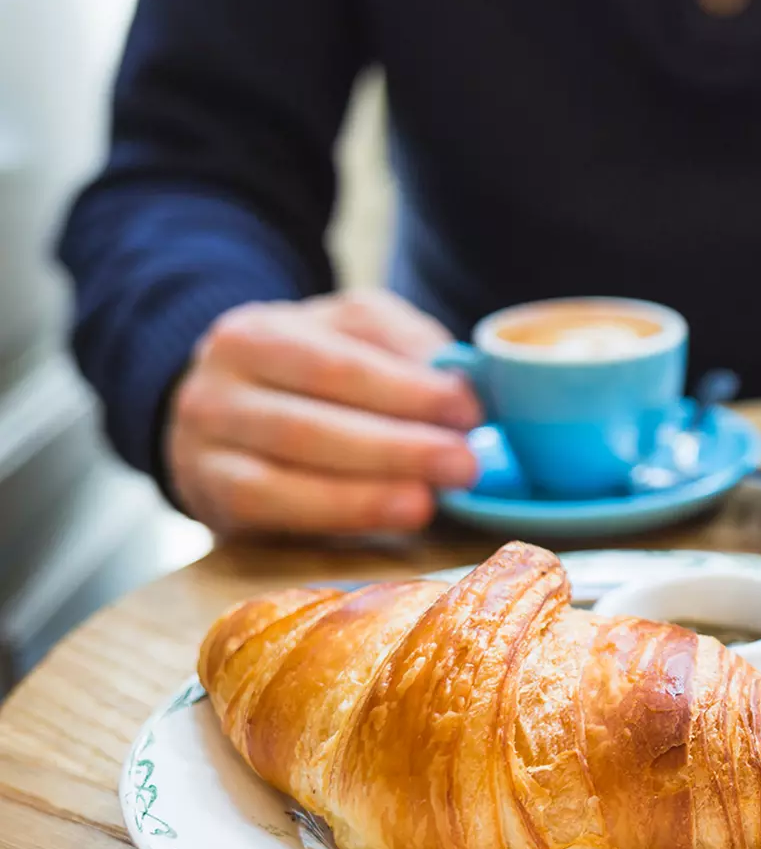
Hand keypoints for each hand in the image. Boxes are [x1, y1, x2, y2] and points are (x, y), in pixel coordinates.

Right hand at [166, 289, 482, 535]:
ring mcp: (204, 445)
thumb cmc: (307, 369)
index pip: (336, 364)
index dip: (407, 390)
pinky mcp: (212, 496)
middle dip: (396, 448)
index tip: (468, 412)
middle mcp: (217, 387)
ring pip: (289, 471)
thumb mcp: (352, 334)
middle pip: (311, 423)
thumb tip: (460, 378)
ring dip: (369, 491)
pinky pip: (273, 508)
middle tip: (463, 465)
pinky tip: (392, 515)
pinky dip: (338, 513)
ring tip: (430, 500)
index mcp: (257, 333)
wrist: (224, 410)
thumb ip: (403, 344)